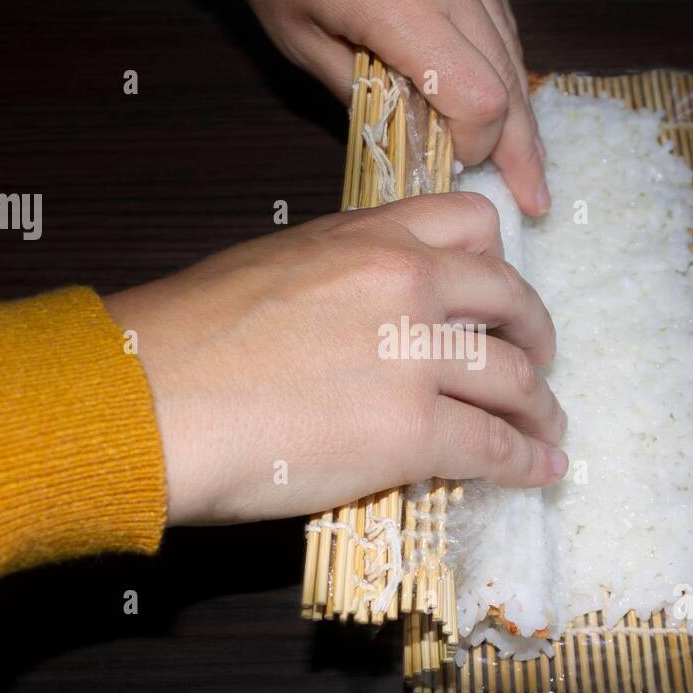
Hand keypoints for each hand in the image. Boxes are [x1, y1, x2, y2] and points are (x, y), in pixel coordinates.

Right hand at [103, 194, 566, 525]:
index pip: (472, 223)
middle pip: (511, 299)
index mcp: (366, 235)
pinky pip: (494, 445)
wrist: (146, 397)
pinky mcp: (412, 429)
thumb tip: (369, 320)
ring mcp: (414, 355)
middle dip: (535, 334)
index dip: (498, 263)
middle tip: (538, 361)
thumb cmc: (181, 338)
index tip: (498, 296)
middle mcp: (405, 281)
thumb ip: (339, 280)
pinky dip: (526, 459)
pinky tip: (539, 468)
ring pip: (515, 378)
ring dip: (539, 407)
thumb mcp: (271, 269)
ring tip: (546, 427)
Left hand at [200, 0, 548, 216]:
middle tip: (535, 194)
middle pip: (510, 76)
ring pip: (510, 40)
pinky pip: (495, 4)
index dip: (477, 144)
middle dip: (521, 144)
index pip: (477, 98)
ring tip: (525, 151)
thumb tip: (406, 134)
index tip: (458, 166)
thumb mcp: (294, 37)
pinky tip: (503, 84)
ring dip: (519, 100)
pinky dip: (501, 52)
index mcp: (398, 5)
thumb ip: (358, 92)